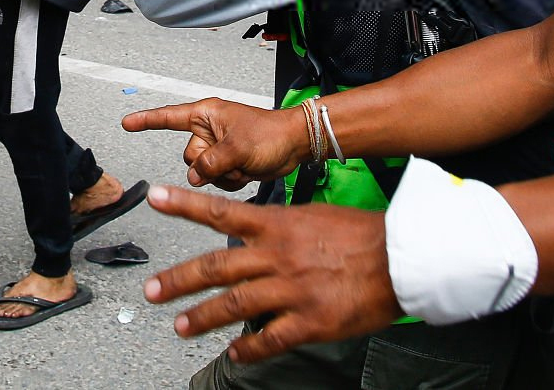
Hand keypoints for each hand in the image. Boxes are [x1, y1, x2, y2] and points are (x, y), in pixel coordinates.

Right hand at [123, 96, 309, 188]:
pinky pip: (215, 180)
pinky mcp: (227, 163)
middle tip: (231, 159)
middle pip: (188, 156)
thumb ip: (211, 162)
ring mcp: (218, 148)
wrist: (294, 145)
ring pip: (201, 172)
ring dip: (221, 175)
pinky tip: (245, 172)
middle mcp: (209, 130)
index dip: (146, 121)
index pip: (169, 117)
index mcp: (206, 115)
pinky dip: (229, 181)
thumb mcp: (237, 147)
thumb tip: (194, 176)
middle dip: (208, 165)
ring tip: (242, 165)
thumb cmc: (270, 134)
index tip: (126, 123)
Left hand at [142, 186, 400, 363]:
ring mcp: (292, 289)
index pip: (220, 211)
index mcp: (278, 225)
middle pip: (217, 266)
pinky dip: (249, 349)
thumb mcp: (314, 217)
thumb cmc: (363, 235)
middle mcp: (278, 256)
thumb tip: (255, 233)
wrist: (401, 257)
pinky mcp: (310, 320)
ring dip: (203, 317)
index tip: (155, 197)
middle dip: (179, 280)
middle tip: (152, 290)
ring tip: (181, 326)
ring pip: (235, 304)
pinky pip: (270, 338)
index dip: (184, 204)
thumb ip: (280, 227)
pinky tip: (236, 355)